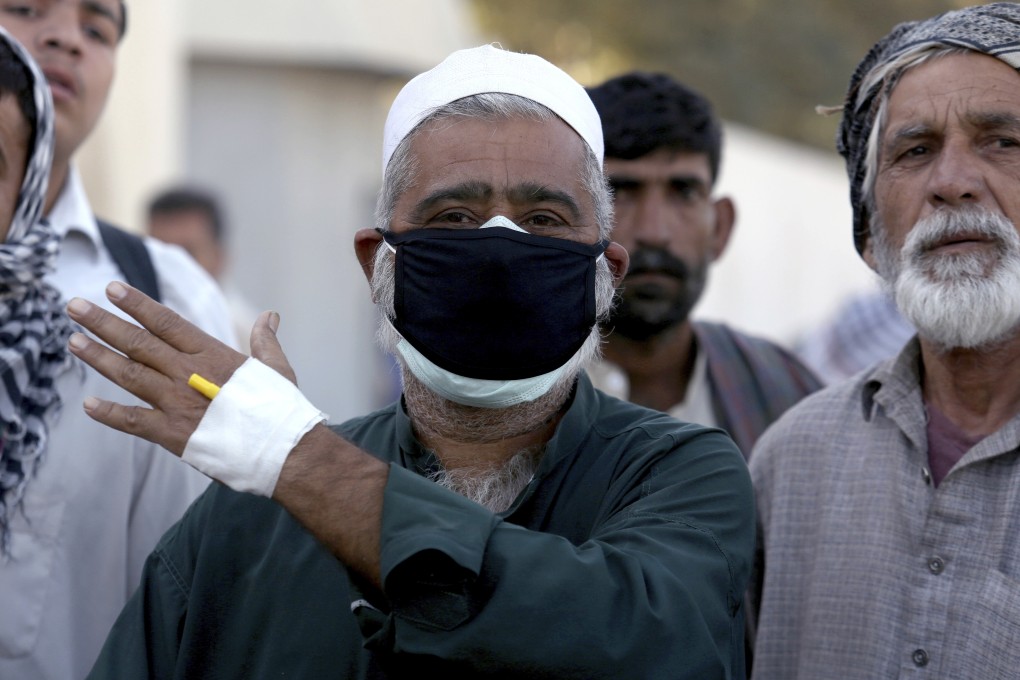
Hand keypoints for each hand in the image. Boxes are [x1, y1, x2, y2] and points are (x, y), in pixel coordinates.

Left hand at [66, 281, 294, 455]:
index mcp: (213, 355)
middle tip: (74, 306)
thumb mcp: (277, 367)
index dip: (137, 304)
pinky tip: (88, 405)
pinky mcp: (172, 434)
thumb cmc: (282, 409)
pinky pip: (132, 421)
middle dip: (104, 322)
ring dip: (98, 357)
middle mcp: (189, 373)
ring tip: (73, 340)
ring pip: (129, 374)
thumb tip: (271, 315)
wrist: (283, 450)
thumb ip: (266, 340)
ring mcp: (177, 402)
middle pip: (139, 342)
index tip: (112, 289)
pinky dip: (109, 413)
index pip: (167, 322)